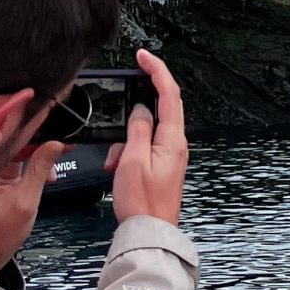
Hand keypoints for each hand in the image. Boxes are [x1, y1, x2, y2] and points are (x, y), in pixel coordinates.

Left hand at [0, 138, 61, 272]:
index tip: (44, 117)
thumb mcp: (25, 201)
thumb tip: (55, 144)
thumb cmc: (0, 235)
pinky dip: (34, 163)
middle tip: (58, 137)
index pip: (2, 138)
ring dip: (37, 152)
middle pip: (10, 141)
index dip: (23, 126)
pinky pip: (18, 162)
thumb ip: (39, 170)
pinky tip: (47, 171)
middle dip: (35, 138)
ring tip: (57, 157)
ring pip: (17, 150)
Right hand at [110, 48, 188, 227]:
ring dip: (126, 138)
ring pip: (146, 130)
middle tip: (120, 102)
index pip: (169, 92)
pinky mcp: (161, 166)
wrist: (148, 234)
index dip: (156, 70)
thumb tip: (140, 108)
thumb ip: (137, 128)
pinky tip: (116, 168)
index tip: (143, 56)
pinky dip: (127, 151)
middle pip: (160, 108)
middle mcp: (175, 144)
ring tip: (114, 160)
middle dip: (135, 107)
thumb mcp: (132, 160)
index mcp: (173, 138)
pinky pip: (143, 147)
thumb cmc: (142, 202)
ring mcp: (169, 155)